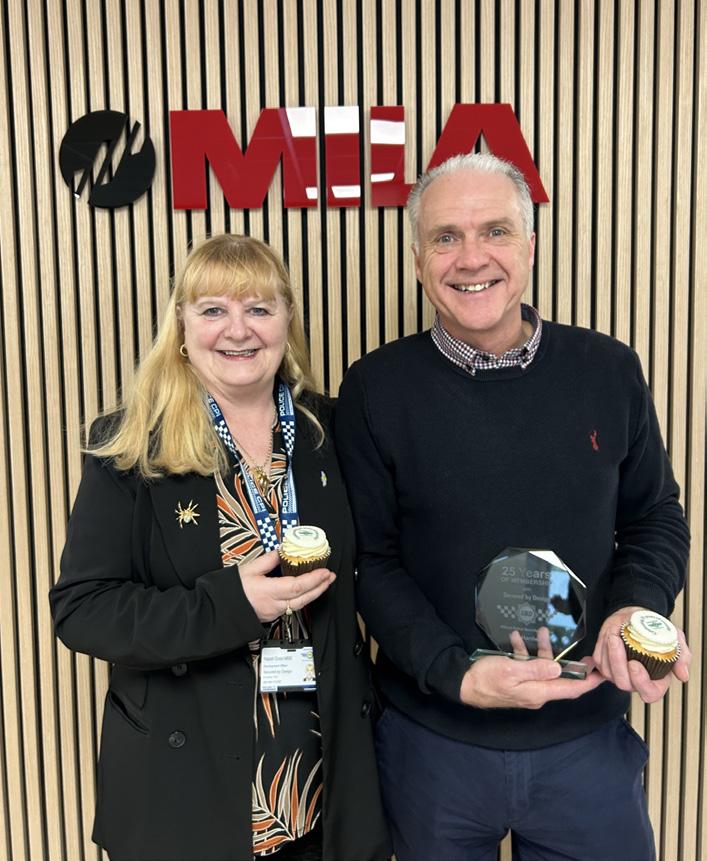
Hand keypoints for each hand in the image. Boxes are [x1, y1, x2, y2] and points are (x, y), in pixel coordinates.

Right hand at [238, 551, 335, 622]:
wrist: (218, 610)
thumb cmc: (230, 591)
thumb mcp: (248, 569)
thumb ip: (268, 560)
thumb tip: (282, 551)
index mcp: (268, 591)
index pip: (297, 586)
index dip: (314, 579)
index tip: (325, 571)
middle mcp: (273, 605)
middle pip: (304, 598)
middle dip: (320, 587)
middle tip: (330, 577)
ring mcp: (273, 612)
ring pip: (299, 604)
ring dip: (313, 593)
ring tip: (323, 583)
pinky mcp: (271, 615)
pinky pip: (291, 607)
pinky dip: (302, 598)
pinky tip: (306, 591)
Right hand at [461, 627, 604, 709]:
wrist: (463, 684)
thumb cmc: (486, 679)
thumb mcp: (511, 670)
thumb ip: (536, 669)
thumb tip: (558, 669)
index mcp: (538, 692)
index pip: (571, 689)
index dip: (588, 682)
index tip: (602, 673)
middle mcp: (536, 692)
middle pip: (559, 677)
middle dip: (568, 661)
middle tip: (582, 650)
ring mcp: (526, 688)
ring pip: (542, 669)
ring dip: (542, 651)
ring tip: (540, 631)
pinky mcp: (516, 682)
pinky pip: (527, 668)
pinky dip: (525, 653)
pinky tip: (516, 638)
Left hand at [592, 606, 690, 703]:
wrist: (638, 619)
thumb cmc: (656, 631)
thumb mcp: (676, 640)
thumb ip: (681, 657)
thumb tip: (682, 675)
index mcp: (655, 681)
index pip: (649, 692)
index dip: (641, 682)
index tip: (635, 664)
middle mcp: (635, 681)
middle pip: (623, 683)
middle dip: (618, 663)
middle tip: (617, 642)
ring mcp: (618, 674)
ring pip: (608, 673)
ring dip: (608, 653)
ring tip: (613, 635)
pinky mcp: (605, 664)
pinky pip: (599, 662)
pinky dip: (601, 648)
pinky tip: (608, 636)